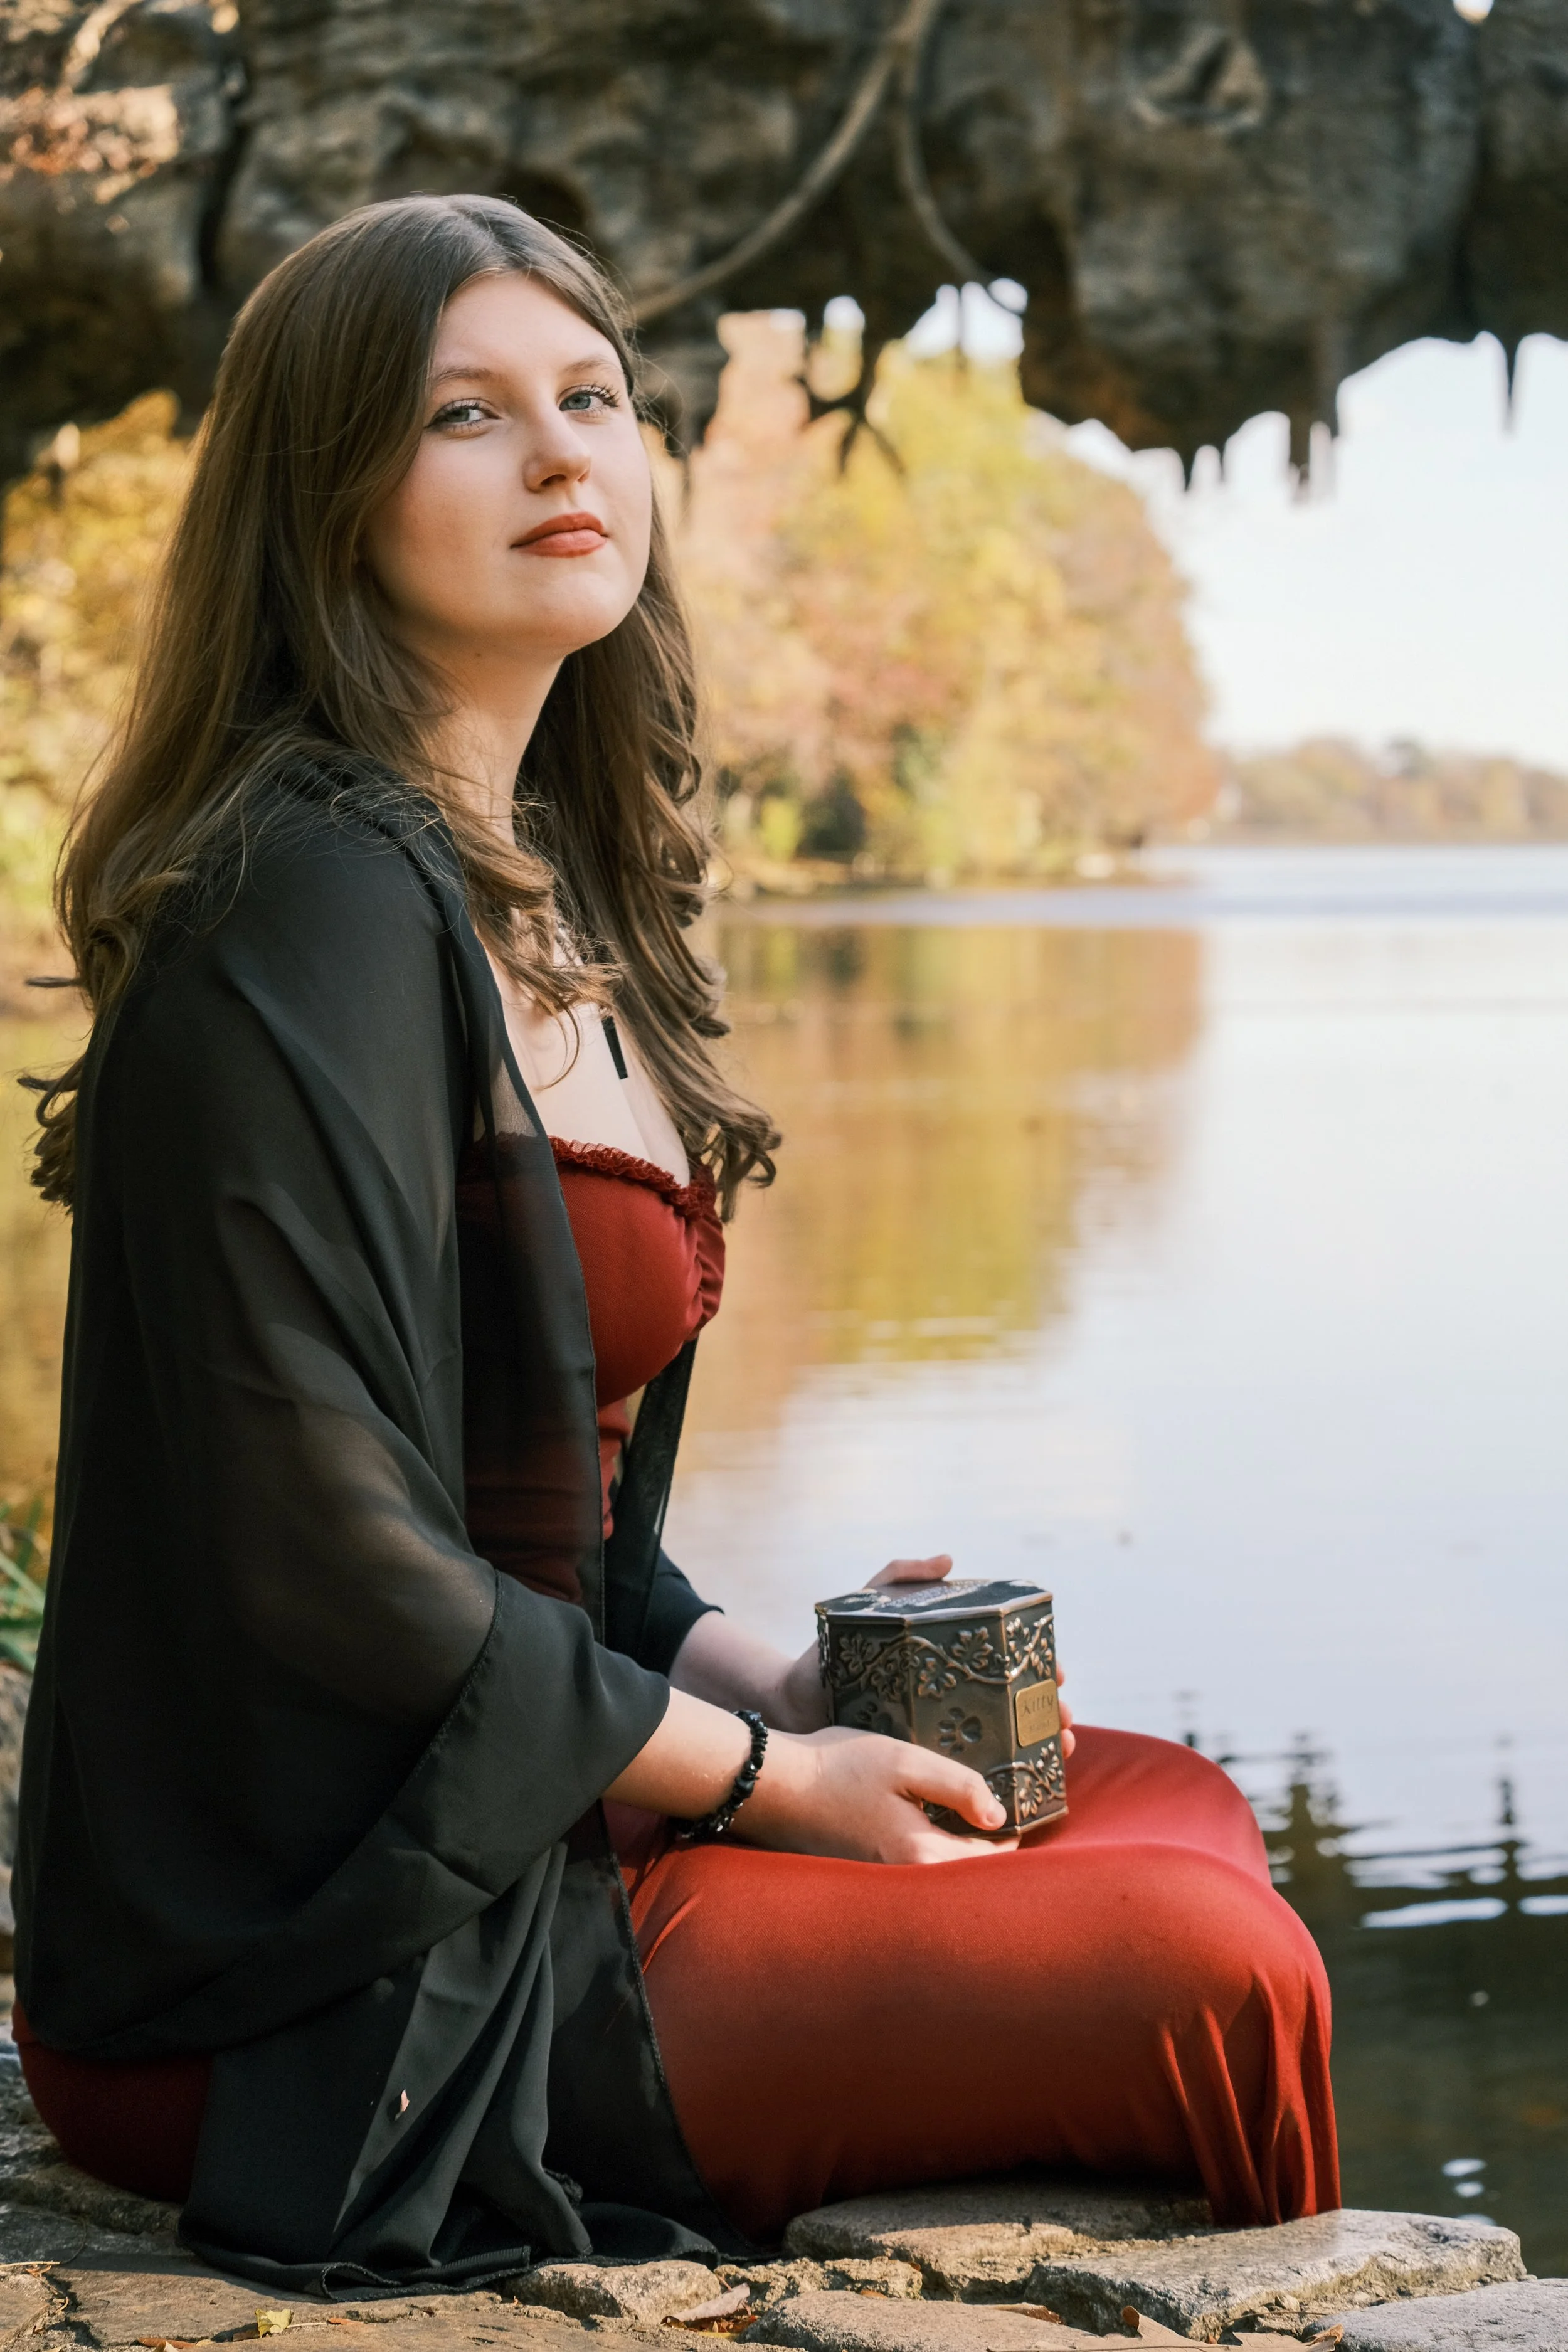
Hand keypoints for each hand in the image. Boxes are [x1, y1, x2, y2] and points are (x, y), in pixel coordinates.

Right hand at [744, 1724, 1018, 1864]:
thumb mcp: (905, 1761)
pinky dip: (931, 1847)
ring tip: (975, 1812)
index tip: (1027, 1805)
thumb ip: (957, 1786)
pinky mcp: (865, 1869)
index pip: (989, 1858)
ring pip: (940, 1870)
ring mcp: (883, 1878)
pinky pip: (913, 1865)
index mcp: (922, 1855)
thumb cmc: (837, 1768)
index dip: (1014, 1832)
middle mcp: (906, 1879)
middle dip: (990, 1844)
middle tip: (1005, 1810)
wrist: (773, 1786)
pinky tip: (930, 1817)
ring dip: (961, 1847)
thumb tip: (998, 1815)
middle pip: (967, 1871)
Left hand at [777, 1552, 1074, 1759]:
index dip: (1039, 1667)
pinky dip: (997, 1781)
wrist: (793, 1698)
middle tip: (1064, 1719)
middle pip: (1013, 1706)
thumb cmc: (833, 1650)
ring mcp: (938, 1733)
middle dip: (1048, 1711)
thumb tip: (949, 1559)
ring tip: (1059, 1751)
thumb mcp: (870, 1605)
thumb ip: (901, 1576)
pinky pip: (965, 1775)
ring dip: (1038, 1746)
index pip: (1006, 1665)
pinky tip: (1021, 1790)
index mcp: (948, 1663)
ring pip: (1001, 1742)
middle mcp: (951, 1699)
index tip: (1058, 1672)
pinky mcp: (921, 1764)